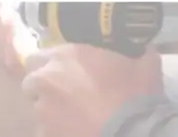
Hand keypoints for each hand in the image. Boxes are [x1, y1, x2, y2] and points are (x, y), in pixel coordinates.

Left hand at [22, 44, 162, 136]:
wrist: (130, 133)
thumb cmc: (135, 94)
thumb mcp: (145, 65)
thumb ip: (140, 53)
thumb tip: (146, 49)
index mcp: (66, 56)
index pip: (39, 55)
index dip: (50, 64)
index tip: (65, 71)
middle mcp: (48, 80)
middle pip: (31, 82)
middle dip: (44, 87)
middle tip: (66, 94)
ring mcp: (43, 111)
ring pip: (37, 109)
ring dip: (50, 110)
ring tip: (73, 117)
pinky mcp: (45, 135)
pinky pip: (45, 131)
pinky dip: (56, 131)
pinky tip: (75, 130)